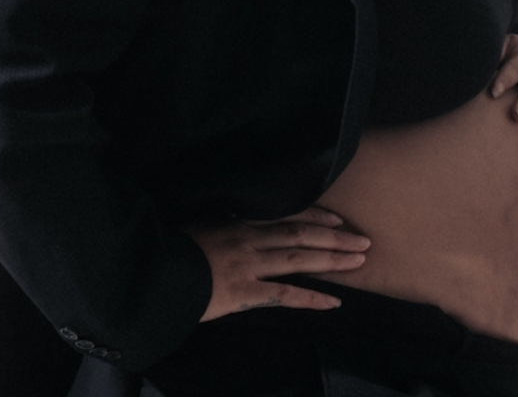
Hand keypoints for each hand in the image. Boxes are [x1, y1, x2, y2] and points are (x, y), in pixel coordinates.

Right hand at [186, 207, 369, 321]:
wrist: (153, 270)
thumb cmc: (171, 247)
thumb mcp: (199, 226)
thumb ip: (222, 223)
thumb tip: (235, 220)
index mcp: (239, 222)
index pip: (286, 216)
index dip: (315, 215)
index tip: (338, 218)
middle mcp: (249, 239)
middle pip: (301, 234)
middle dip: (335, 237)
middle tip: (364, 239)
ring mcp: (249, 265)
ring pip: (299, 258)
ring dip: (332, 260)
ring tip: (360, 260)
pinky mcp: (244, 292)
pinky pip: (284, 295)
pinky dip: (311, 298)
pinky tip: (334, 302)